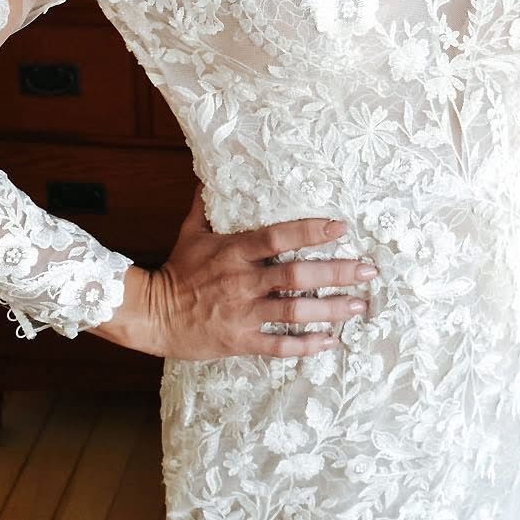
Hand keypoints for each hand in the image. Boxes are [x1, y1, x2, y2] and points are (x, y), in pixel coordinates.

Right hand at [147, 187, 376, 361]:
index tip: (340, 228)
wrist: (152, 315)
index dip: (310, 231)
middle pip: (297, 276)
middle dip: (336, 273)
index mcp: (235, 251)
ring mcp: (244, 313)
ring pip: (295, 312)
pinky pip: (279, 345)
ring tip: (359, 306)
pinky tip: (330, 341)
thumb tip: (209, 174)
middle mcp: (243, 282)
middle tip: (367, 270)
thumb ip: (206, 205)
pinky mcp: (241, 340)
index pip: (278, 237)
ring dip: (330, 309)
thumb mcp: (190, 233)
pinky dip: (306, 345)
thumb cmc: (176, 271)